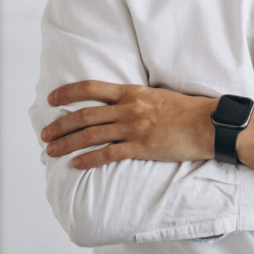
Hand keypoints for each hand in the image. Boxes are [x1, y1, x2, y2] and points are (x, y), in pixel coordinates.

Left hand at [41, 80, 215, 169]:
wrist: (209, 124)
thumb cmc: (188, 111)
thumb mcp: (159, 96)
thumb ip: (137, 100)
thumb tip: (120, 105)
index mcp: (132, 93)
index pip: (91, 88)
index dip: (68, 93)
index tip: (52, 99)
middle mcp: (128, 109)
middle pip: (84, 115)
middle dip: (60, 125)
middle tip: (44, 134)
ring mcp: (134, 129)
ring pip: (90, 135)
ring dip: (67, 143)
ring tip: (51, 151)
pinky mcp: (141, 148)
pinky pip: (108, 154)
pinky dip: (88, 160)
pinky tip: (76, 164)